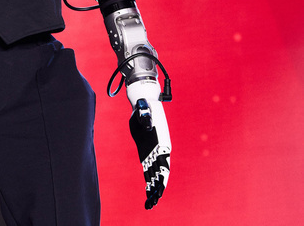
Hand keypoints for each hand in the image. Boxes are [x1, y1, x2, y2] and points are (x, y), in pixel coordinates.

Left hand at [127, 83, 170, 208]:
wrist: (143, 104)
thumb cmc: (144, 107)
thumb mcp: (144, 110)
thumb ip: (146, 117)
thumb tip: (147, 124)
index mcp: (162, 143)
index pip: (164, 163)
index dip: (162, 176)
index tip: (160, 189)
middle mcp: (160, 150)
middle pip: (160, 173)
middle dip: (157, 188)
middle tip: (152, 202)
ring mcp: (153, 152)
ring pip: (154, 174)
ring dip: (153, 188)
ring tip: (150, 203)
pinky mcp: (146, 153)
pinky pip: (148, 169)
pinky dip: (148, 180)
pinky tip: (147, 190)